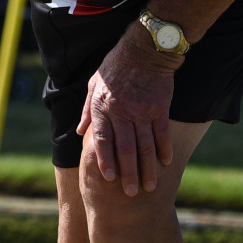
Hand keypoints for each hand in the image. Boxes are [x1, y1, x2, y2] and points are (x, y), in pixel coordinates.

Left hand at [76, 27, 181, 195]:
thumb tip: (78, 131)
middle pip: (126, 148)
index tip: (108, 178)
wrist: (144, 48)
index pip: (103, 139)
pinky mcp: (160, 107)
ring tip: (149, 186)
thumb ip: (86, 110)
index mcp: (103, 108)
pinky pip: (162, 133)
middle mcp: (122, 112)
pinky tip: (165, 163)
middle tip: (130, 193)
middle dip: (128, 173)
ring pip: (145, 145)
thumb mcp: (93, 84)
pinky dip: (164, 149)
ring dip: (147, 168)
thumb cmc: (115, 65)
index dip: (105, 160)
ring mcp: (143, 111)